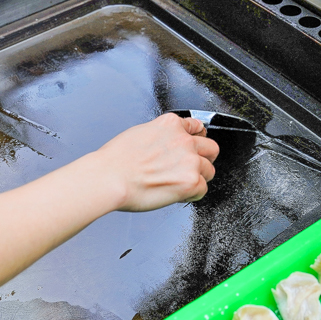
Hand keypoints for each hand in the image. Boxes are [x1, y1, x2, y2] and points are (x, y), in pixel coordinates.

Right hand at [92, 113, 218, 211]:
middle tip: (192, 168)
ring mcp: (190, 161)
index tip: (194, 146)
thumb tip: (164, 146)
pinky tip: (178, 194)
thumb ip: (159, 136)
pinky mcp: (190, 182)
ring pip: (209, 170)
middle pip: (211, 148)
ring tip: (180, 184)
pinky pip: (202, 189)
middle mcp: (183, 140)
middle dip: (203, 158)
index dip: (196, 139)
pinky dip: (192, 194)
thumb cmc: (115, 161)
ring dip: (198, 178)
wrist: (109, 178)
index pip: (196, 127)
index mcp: (170, 124)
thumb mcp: (139, 133)